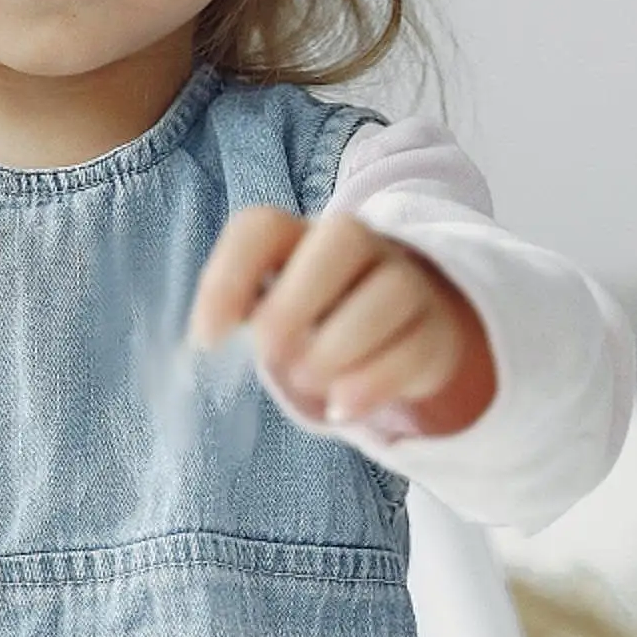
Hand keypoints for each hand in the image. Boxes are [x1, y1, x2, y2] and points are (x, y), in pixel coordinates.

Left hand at [186, 208, 496, 434]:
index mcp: (297, 241)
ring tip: (308, 380)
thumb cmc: (313, 324)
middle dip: (298, 300)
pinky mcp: (433, 332)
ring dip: (341, 343)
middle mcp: (356, 249)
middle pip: (343, 236)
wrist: (394, 336)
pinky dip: (375, 381)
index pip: (260, 228)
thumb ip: (239, 325)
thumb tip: (203, 349)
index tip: (208, 340)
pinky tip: (343, 408)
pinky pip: (416, 346)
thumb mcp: (269, 321)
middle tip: (270, 352)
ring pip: (392, 290)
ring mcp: (403, 283)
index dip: (229, 277)